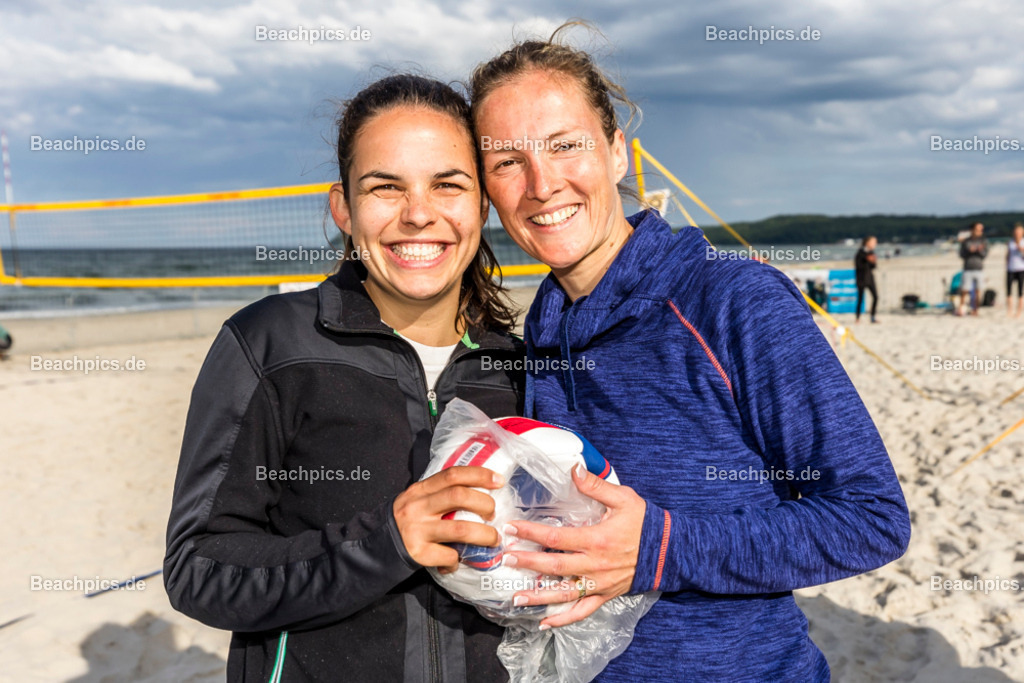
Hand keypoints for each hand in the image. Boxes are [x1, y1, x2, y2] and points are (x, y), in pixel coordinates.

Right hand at [393, 466, 503, 570]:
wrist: (378, 544)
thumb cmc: (408, 520)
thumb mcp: (420, 500)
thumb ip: (442, 494)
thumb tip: (482, 492)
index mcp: (421, 490)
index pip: (452, 474)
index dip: (479, 475)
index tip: (499, 481)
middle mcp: (418, 506)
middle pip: (458, 496)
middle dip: (484, 504)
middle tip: (493, 514)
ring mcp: (417, 530)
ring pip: (460, 529)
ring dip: (484, 535)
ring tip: (493, 539)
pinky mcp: (417, 553)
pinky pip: (448, 555)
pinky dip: (459, 558)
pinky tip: (458, 560)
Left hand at [502, 464, 646, 628]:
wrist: (671, 550)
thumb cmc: (646, 523)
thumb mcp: (624, 498)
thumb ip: (596, 486)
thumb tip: (574, 469)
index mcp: (597, 540)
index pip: (557, 538)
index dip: (531, 533)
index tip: (512, 529)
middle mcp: (596, 565)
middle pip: (555, 567)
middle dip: (528, 563)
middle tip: (507, 560)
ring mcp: (600, 583)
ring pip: (565, 594)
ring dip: (539, 597)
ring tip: (516, 598)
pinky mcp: (605, 595)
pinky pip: (582, 611)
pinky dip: (563, 620)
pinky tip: (545, 623)